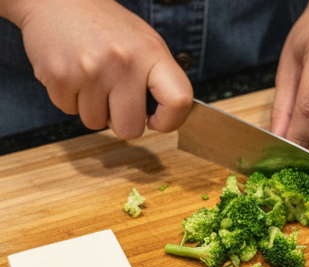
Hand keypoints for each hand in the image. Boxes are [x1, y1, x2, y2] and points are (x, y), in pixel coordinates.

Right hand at [2, 0, 191, 136]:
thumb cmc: (104, 25)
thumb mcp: (143, 42)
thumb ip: (158, 78)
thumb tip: (166, 118)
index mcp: (151, 52)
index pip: (178, 101)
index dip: (170, 121)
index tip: (156, 120)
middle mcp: (123, 62)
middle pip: (130, 129)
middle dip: (121, 121)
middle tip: (114, 99)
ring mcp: (90, 70)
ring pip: (96, 123)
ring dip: (92, 108)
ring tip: (90, 78)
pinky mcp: (60, 76)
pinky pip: (70, 110)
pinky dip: (70, 98)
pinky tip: (72, 73)